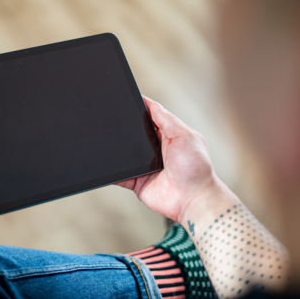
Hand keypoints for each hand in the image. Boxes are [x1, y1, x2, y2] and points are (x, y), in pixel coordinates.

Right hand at [115, 96, 219, 222]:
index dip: (139, 108)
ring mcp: (145, 166)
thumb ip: (167, 120)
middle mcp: (156, 150)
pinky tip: (103, 166)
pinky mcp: (137, 182)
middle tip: (111, 120)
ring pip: (125, 155)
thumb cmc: (196, 169)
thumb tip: (152, 104)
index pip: (150, 118)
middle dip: (124, 129)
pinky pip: (120, 176)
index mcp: (168, 136)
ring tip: (106, 141)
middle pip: (135, 135)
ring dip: (116, 150)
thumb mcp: (185, 136)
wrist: (193, 199)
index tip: (126, 98)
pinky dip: (112, 173)